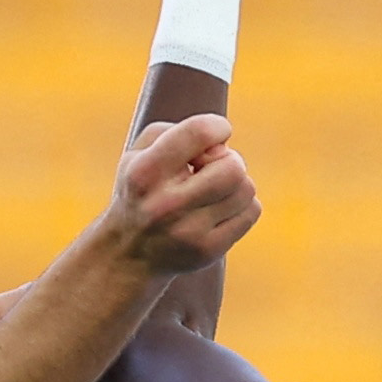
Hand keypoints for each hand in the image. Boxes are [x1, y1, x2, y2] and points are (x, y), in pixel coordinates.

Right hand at [100, 113, 258, 276]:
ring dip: (236, 182)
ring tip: (213, 189)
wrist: (130, 254)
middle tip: (212, 168)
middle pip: (233, 167)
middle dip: (228, 160)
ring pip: (246, 188)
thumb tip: (221, 145)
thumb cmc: (142, 189)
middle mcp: (166, 204)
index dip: (217, 127)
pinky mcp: (209, 250)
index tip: (213, 135)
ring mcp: (189, 232)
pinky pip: (251, 212)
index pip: (199, 133)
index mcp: (145, 172)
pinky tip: (219, 208)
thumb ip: (178, 131)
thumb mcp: (141, 151)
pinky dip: (242, 204)